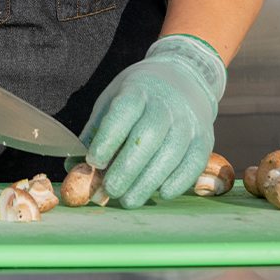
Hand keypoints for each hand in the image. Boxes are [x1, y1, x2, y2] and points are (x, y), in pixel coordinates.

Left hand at [80, 34, 226, 208]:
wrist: (184, 78)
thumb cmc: (140, 95)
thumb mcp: (113, 100)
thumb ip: (96, 132)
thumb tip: (75, 168)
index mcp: (138, 90)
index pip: (124, 113)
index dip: (108, 139)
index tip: (93, 162)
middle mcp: (166, 104)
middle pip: (148, 136)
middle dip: (127, 168)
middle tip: (109, 191)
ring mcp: (188, 122)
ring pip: (171, 153)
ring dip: (148, 182)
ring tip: (128, 200)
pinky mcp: (204, 139)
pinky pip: (193, 163)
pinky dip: (178, 182)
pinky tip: (161, 193)